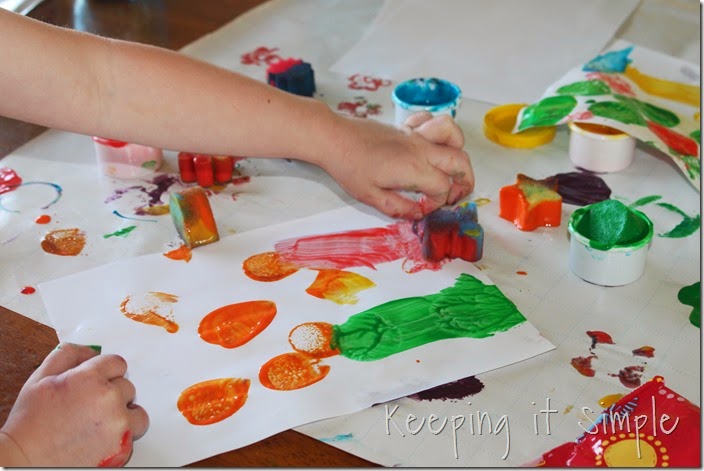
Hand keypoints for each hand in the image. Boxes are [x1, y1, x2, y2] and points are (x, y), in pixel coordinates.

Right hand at [0, 343, 148, 466]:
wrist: (26, 461)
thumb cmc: (30, 423)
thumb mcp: (40, 378)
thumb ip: (67, 355)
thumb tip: (90, 351)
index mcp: (90, 378)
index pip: (118, 363)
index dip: (106, 373)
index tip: (98, 383)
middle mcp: (108, 398)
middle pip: (128, 386)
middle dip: (112, 394)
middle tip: (89, 407)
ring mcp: (118, 423)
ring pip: (136, 411)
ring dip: (123, 415)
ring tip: (100, 423)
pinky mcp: (122, 447)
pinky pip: (133, 434)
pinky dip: (122, 436)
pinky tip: (100, 438)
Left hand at [319, 111, 473, 219]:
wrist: (335, 138)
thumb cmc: (350, 168)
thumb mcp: (371, 197)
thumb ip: (398, 208)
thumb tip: (418, 214)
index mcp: (413, 170)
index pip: (443, 188)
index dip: (438, 203)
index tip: (423, 208)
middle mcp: (421, 150)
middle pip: (459, 162)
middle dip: (465, 181)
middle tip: (456, 195)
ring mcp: (416, 135)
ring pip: (453, 135)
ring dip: (459, 151)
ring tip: (451, 166)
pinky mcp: (406, 126)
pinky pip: (432, 120)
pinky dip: (438, 131)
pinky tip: (429, 144)